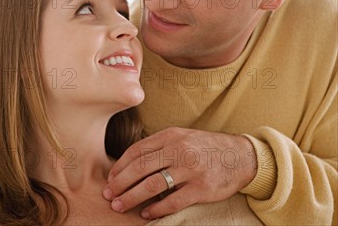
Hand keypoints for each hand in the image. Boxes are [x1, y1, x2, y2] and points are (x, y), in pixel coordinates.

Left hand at [103, 127, 256, 219]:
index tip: (110, 178)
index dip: (120, 166)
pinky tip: (147, 214)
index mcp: (170, 136)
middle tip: (108, 194)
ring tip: (120, 205)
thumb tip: (129, 164)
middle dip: (121, 183)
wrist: (240, 156)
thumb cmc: (204, 147)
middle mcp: (179, 150)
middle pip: (140, 168)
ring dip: (132, 197)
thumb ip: (158, 146)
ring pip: (153, 185)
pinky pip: (173, 201)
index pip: (136, 151)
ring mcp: (190, 169)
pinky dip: (157, 209)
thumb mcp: (181, 137)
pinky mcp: (201, 188)